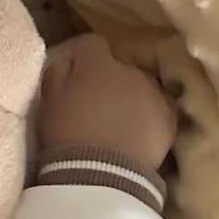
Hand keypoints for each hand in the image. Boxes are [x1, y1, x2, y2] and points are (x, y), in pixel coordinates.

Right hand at [39, 35, 177, 173]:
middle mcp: (131, 71)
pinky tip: (137, 132)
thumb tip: (68, 59)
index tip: (74, 74)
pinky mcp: (170, 118)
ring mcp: (154, 94)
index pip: (91, 43)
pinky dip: (149, 114)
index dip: (81, 57)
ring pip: (140, 85)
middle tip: (95, 104)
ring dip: (129, 96)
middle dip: (108, 79)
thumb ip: (57, 71)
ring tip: (117, 122)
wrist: (101, 175)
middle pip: (119, 65)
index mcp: (98, 64)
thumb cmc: (67, 136)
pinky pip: (159, 107)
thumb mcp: (48, 101)